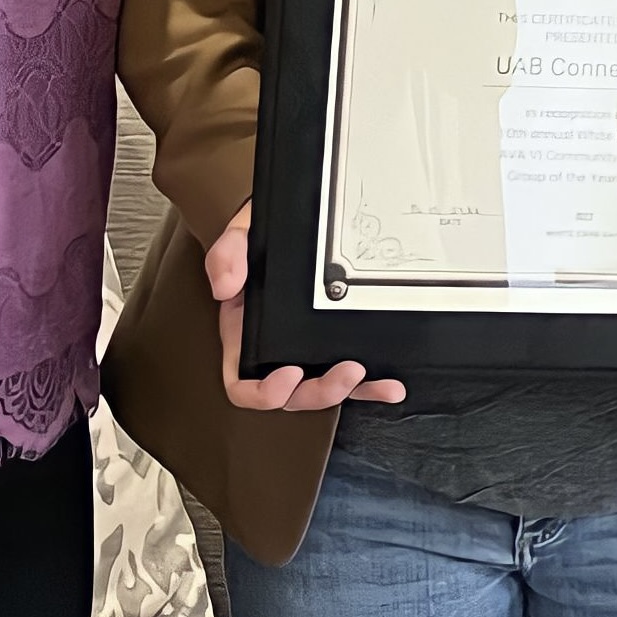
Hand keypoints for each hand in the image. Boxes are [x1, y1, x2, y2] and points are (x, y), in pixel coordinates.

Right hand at [206, 204, 406, 411]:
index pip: (244, 385)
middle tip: (348, 371)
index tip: (289, 375)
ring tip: (370, 377)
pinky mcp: (339, 346)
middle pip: (294, 395)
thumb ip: (227, 256)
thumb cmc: (264, 239)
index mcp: (246, 338)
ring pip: (326, 389)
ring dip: (349, 392)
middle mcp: (277, 352)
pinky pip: (355, 376)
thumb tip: (224, 287)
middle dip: (320, 392)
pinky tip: (392, 386)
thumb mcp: (242, 237)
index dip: (264, 393)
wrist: (299, 221)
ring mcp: (310, 352)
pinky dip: (373, 386)